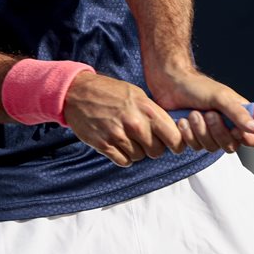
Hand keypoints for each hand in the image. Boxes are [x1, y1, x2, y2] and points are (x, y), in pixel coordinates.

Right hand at [62, 72, 185, 166]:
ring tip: (126, 137)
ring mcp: (119, 135)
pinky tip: (118, 144)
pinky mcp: (104, 145)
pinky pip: (124, 161)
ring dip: (136, 151)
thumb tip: (170, 129)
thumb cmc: (109, 92)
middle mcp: (135, 123)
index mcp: (147, 109)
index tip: (171, 144)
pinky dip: (123, 156)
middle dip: (152, 147)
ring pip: (140, 157)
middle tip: (143, 138)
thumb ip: (153, 112)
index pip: (174, 138)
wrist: (77, 92)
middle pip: (157, 151)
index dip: (175, 144)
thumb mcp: (136, 95)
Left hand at [147, 67, 253, 152]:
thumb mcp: (221, 97)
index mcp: (239, 116)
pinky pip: (194, 147)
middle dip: (218, 131)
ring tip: (192, 113)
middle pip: (231, 146)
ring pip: (211, 148)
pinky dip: (187, 134)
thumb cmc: (197, 86)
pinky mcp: (192, 138)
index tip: (237, 131)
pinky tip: (182, 121)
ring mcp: (209, 134)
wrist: (169, 83)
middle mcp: (226, 127)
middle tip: (208, 114)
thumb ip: (239, 114)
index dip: (250, 140)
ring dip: (200, 131)